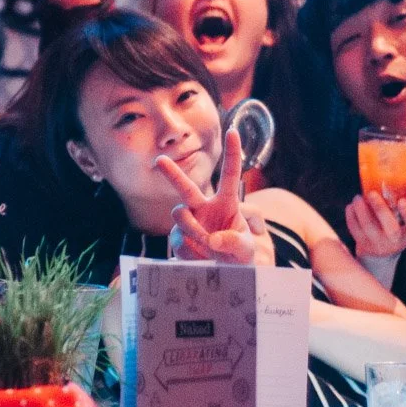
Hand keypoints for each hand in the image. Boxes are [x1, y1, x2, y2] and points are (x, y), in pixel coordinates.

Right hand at [159, 129, 274, 267]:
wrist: (224, 275)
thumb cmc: (239, 257)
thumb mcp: (245, 251)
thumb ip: (234, 242)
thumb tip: (214, 239)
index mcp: (227, 203)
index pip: (231, 175)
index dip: (232, 154)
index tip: (233, 131)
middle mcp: (204, 207)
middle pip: (186, 187)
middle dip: (172, 174)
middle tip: (159, 161)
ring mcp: (189, 222)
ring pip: (180, 214)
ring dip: (193, 229)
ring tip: (206, 246)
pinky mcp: (179, 238)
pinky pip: (178, 239)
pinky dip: (191, 251)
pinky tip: (201, 259)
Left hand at [344, 191, 405, 259]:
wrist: (380, 252)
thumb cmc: (393, 227)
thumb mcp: (401, 221)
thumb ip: (396, 207)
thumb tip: (385, 179)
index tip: (402, 201)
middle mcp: (395, 241)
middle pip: (390, 228)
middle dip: (380, 208)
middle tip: (371, 193)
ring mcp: (379, 244)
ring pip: (368, 227)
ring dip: (361, 209)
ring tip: (358, 197)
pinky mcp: (363, 244)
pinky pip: (355, 229)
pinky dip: (351, 215)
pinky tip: (352, 206)